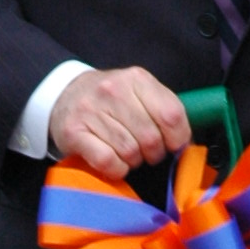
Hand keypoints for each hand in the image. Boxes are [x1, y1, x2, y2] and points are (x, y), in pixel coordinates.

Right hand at [48, 67, 191, 182]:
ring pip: (130, 152)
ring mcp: (91, 111)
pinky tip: (113, 161)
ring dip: (133, 161)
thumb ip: (163, 110)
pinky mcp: (73, 132)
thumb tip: (185, 144)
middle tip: (145, 151)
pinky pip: (108, 161)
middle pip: (151, 138)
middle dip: (153, 153)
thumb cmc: (109, 100)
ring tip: (126, 152)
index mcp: (137, 79)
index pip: (172, 115)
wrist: (64, 94)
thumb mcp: (138, 92)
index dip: (178, 139)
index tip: (172, 145)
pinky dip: (116, 169)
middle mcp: (113, 91)